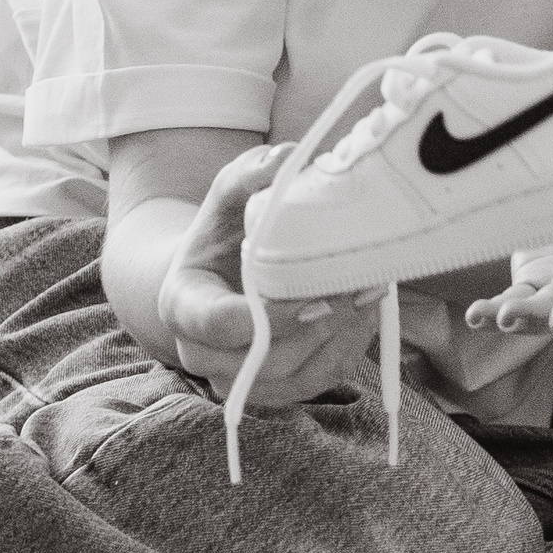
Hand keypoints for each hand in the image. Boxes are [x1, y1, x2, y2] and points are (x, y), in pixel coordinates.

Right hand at [157, 142, 378, 406]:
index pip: (217, 323)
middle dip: (316, 323)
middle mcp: (201, 353)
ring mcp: (237, 379)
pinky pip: (316, 382)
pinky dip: (347, 349)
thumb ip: (252, 175)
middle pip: (262, 359)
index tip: (310, 286)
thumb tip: (285, 161)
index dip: (267, 312)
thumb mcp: (231, 192)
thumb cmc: (225, 229)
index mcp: (183, 304)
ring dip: (339, 337)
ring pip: (295, 378)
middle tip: (357, 281)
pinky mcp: (274, 390)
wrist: (221, 271)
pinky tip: (366, 311)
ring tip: (370, 291)